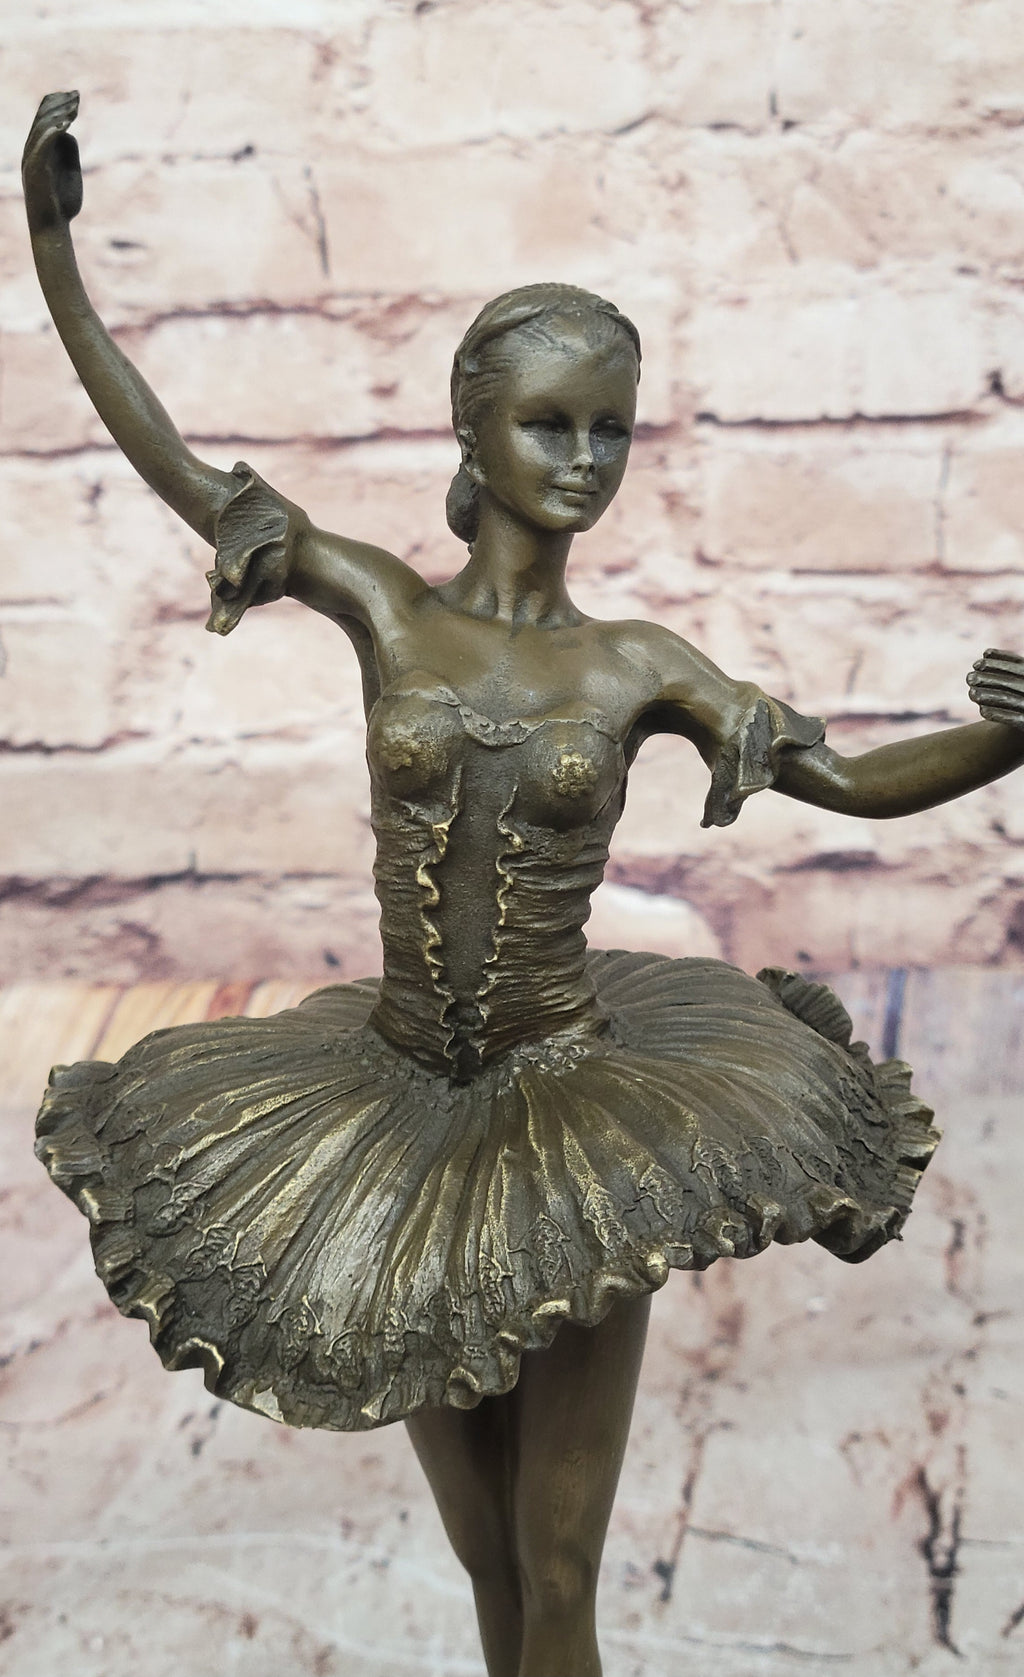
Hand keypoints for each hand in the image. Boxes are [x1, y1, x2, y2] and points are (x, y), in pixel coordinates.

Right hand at [23, 91, 82, 236]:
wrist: (52, 227)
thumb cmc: (62, 202)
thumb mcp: (70, 171)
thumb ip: (68, 151)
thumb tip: (68, 132)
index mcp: (38, 149)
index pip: (43, 117)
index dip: (58, 103)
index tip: (76, 95)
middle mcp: (30, 150)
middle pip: (41, 118)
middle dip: (60, 104)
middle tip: (77, 96)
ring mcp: (31, 159)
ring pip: (40, 128)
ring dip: (59, 115)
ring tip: (75, 108)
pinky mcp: (35, 170)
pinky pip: (41, 145)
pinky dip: (52, 132)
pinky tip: (67, 124)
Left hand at [967, 648, 1023, 729]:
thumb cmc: (1021, 694)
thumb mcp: (1019, 677)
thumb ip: (1008, 667)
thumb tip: (986, 653)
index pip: (1017, 664)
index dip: (996, 663)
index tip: (975, 664)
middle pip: (1010, 682)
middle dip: (988, 679)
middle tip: (969, 678)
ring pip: (1008, 699)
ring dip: (989, 696)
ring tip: (972, 693)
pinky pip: (1013, 719)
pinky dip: (998, 714)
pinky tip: (982, 711)